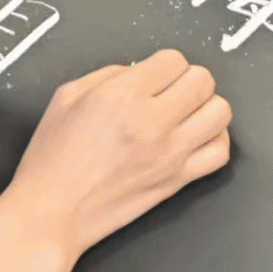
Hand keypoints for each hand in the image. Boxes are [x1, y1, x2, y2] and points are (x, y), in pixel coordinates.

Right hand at [0, 50, 230, 265]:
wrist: (52, 211)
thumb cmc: (52, 158)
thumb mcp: (67, 96)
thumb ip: (109, 75)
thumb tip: (142, 73)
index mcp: (121, 95)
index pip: (174, 60)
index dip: (165, 65)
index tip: (156, 76)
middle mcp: (150, 121)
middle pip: (203, 81)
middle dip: (189, 80)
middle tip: (172, 92)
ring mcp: (169, 153)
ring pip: (220, 112)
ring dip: (206, 107)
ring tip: (187, 114)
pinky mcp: (176, 180)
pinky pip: (220, 153)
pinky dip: (214, 140)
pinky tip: (194, 140)